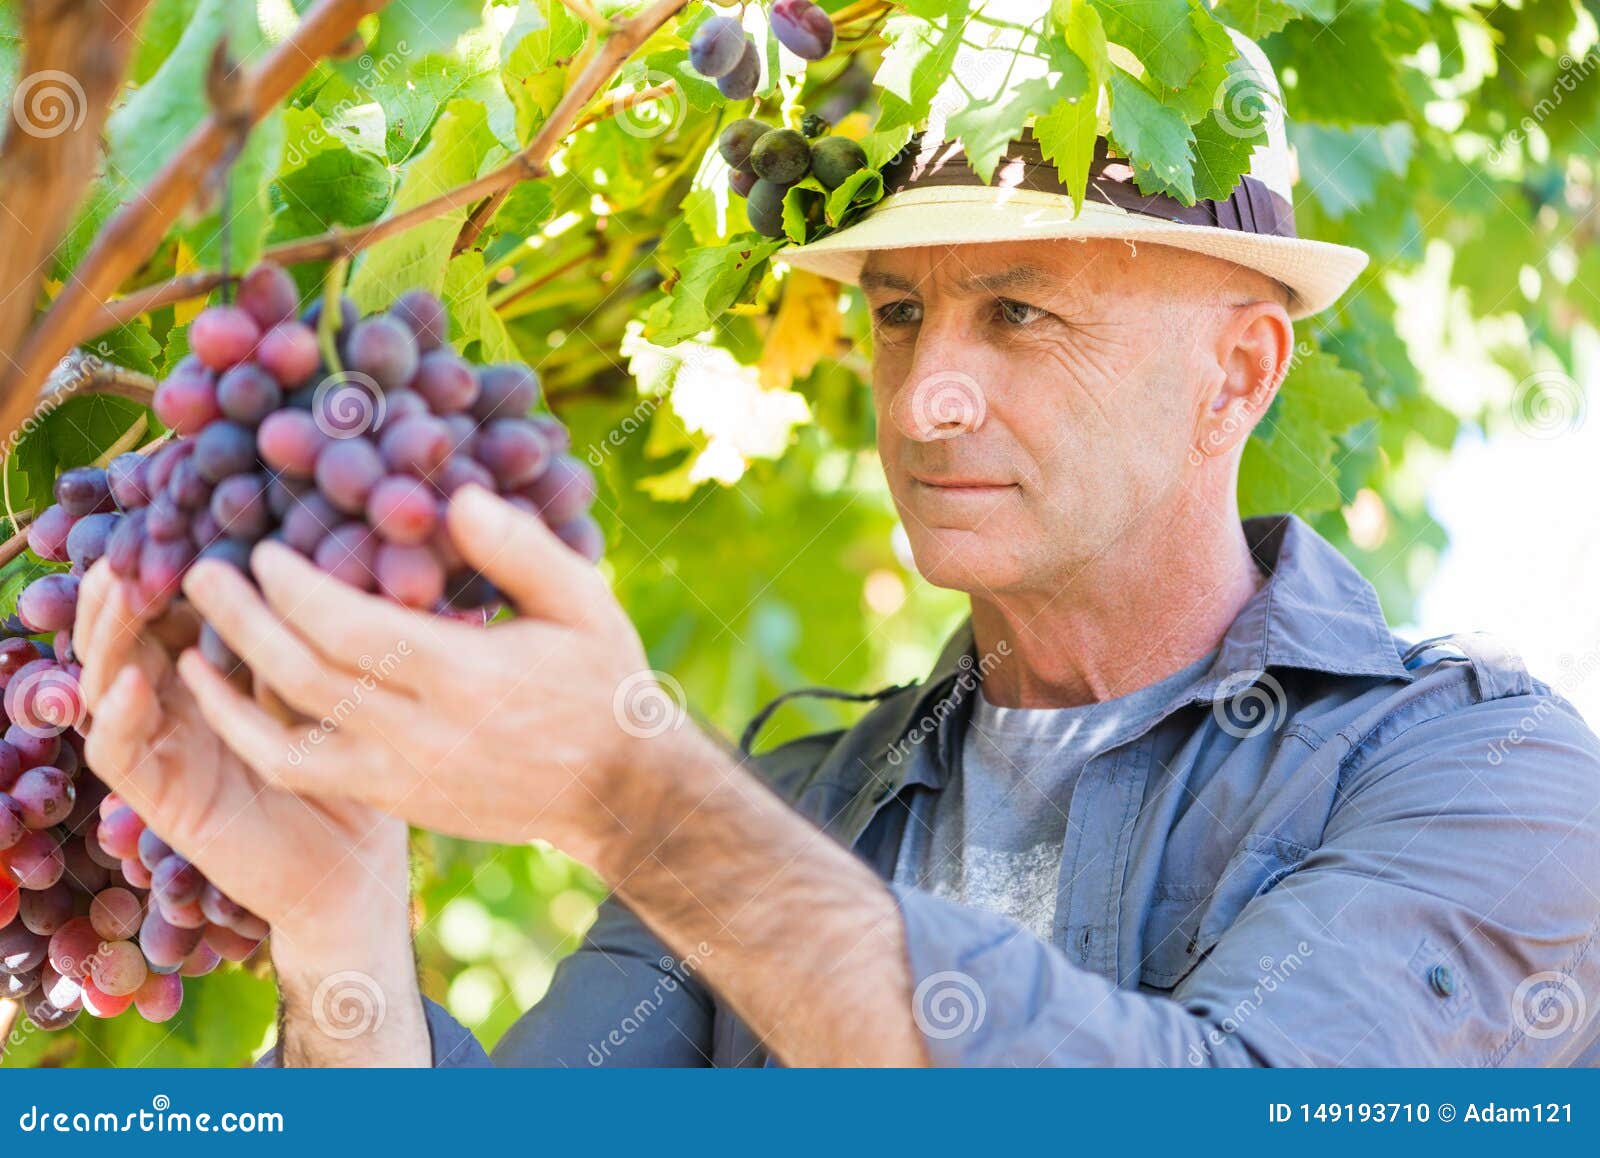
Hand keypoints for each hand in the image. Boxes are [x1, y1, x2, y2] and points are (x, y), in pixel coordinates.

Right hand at [75, 564, 427, 1063]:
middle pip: (127, 632)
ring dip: (108, 634)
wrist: (359, 871)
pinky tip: (135, 678)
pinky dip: (115, 713)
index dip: (169, 562)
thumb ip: (315, 631)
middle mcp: (180, 704)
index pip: (174, 604)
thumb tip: (325, 550)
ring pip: (107, 680)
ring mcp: (164, 749)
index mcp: (218, 670)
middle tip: (136, 538)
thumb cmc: (363, 769)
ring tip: (122, 587)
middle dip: (126, 585)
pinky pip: (116, 753)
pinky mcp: (160, 800)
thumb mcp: (342, 684)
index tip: (184, 513)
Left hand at [178, 485, 683, 878]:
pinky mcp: (392, 799)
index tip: (267, 547)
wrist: (617, 790)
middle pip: (305, 677)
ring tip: (190, 638)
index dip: (297, 586)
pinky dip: (252, 735)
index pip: (354, 628)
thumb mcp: (584, 602)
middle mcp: (425, 734)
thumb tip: (453, 499)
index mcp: (470, 678)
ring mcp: (402, 776)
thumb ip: (519, 551)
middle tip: (200, 571)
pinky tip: (224, 702)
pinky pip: (301, 769)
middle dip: (243, 621)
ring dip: (230, 682)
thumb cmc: (602, 679)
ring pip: (285, 735)